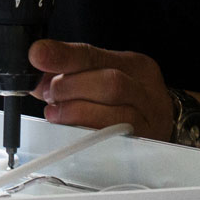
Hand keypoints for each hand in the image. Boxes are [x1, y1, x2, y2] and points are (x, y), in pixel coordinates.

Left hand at [30, 40, 176, 141]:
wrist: (164, 123)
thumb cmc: (127, 98)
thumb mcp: (103, 75)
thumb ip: (71, 72)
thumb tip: (36, 76)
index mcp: (134, 65)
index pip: (95, 55)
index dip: (64, 56)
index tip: (37, 55)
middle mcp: (146, 89)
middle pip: (110, 83)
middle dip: (70, 88)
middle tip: (49, 94)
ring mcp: (149, 119)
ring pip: (115, 115)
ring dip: (76, 113)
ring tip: (56, 112)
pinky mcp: (144, 144)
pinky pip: (115, 141)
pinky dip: (87, 133)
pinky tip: (72, 130)